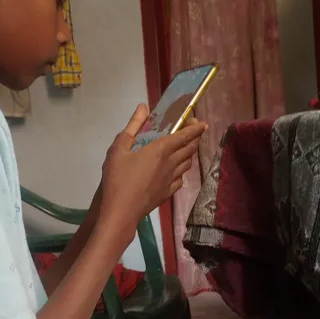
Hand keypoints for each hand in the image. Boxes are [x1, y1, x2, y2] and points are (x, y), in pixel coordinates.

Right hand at [99, 104, 206, 240]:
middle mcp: (170, 164)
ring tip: (185, 149)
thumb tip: (143, 107)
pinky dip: (182, 171)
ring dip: (189, 154)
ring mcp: (171, 180)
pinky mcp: (168, 193)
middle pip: (190, 149)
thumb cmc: (117, 178)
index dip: (195, 128)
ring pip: (187, 164)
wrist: (121, 211)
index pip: (184, 136)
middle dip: (195, 138)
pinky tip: (176, 171)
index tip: (202, 122)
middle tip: (194, 131)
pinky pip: (181, 179)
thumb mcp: (119, 148)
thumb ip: (132, 126)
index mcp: (160, 150)